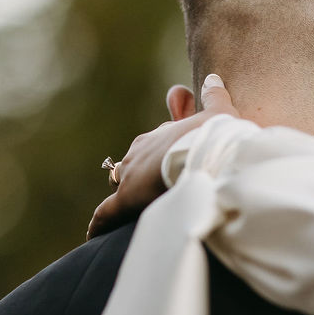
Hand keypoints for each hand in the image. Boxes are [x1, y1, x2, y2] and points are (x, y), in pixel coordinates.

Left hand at [86, 75, 239, 238]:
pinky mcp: (125, 200)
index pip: (150, 145)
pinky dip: (100, 223)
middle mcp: (138, 152)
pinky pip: (106, 214)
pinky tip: (94, 235)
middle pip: (131, 164)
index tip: (166, 164)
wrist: (204, 155)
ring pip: (119, 184)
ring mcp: (130, 176)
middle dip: (138, 174)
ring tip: (128, 211)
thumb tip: (212, 79)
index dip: (158, 154)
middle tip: (151, 189)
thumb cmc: (214, 137)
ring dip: (124, 194)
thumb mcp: (219, 114)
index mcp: (158, 136)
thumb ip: (213, 98)